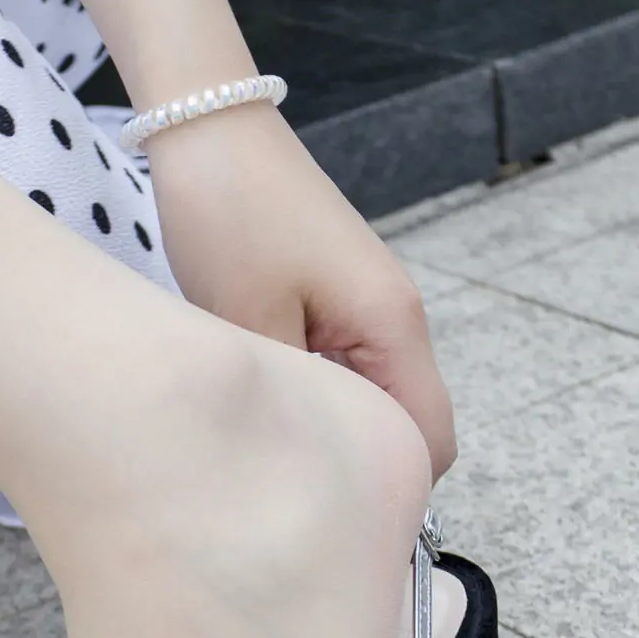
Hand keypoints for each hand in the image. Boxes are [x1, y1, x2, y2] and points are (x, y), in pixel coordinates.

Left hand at [143, 105, 457, 477]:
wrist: (207, 124)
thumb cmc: (230, 213)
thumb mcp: (249, 321)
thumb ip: (291, 401)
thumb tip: (311, 463)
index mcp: (394, 325)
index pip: (430, 441)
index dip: (392, 487)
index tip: (329, 512)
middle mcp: (397, 316)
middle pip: (407, 422)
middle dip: (360, 458)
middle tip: (285, 484)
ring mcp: (367, 302)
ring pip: (370, 395)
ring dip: (330, 421)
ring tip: (265, 439)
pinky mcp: (334, 291)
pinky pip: (341, 363)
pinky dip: (311, 386)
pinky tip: (259, 390)